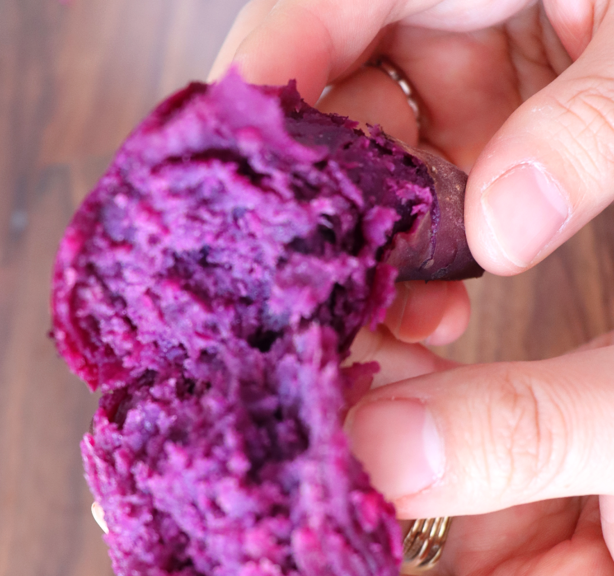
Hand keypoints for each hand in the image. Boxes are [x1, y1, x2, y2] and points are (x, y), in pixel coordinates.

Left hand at [146, 331, 613, 575]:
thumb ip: (528, 437)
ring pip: (378, 544)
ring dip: (318, 488)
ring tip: (246, 443)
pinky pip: (409, 464)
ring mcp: (514, 551)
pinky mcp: (502, 479)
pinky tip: (347, 370)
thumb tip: (370, 441)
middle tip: (172, 572)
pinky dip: (376, 416)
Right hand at [209, 0, 613, 281]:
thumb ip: (597, 124)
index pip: (321, 2)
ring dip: (389, 229)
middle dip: (334, 192)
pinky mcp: (497, 104)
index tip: (237, 174)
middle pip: (340, 92)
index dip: (265, 85)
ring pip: (385, 146)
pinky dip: (438, 230)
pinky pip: (437, 167)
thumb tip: (502, 229)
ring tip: (410, 306)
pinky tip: (452, 289)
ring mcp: (471, 53)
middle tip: (341, 273)